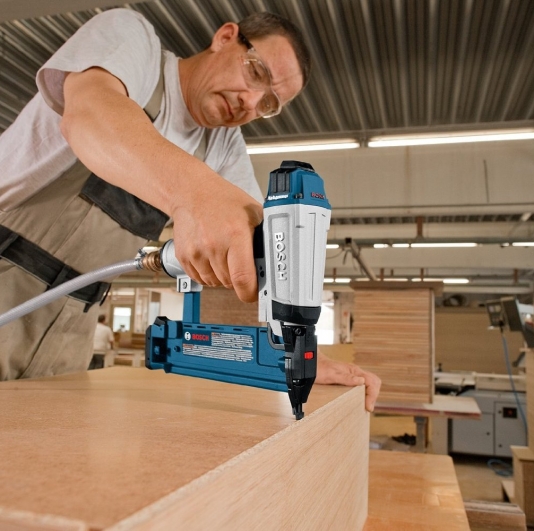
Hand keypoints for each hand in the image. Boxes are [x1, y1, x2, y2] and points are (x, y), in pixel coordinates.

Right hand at [171, 172, 262, 302]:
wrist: (192, 193)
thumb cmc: (224, 201)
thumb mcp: (254, 214)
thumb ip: (265, 238)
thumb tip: (277, 261)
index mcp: (235, 234)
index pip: (243, 278)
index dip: (250, 292)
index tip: (254, 293)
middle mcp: (214, 245)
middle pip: (230, 282)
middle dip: (239, 279)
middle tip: (240, 261)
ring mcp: (196, 252)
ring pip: (215, 283)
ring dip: (223, 277)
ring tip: (225, 255)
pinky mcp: (184, 257)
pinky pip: (200, 279)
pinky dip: (208, 274)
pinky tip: (212, 256)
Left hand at [316, 350, 380, 411]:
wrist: (313, 364)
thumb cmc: (320, 369)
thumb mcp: (332, 375)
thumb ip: (346, 378)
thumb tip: (362, 381)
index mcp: (354, 371)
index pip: (372, 382)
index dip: (372, 395)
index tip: (368, 407)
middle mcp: (356, 372)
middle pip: (375, 382)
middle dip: (374, 395)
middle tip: (368, 407)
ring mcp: (353, 375)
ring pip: (370, 383)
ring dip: (371, 394)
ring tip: (366, 405)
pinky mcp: (350, 378)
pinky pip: (364, 385)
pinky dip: (366, 393)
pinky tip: (360, 400)